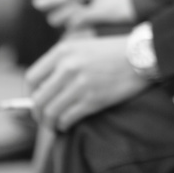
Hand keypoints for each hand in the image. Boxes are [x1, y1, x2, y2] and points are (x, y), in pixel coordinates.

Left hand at [26, 35, 147, 130]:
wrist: (142, 54)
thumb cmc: (114, 51)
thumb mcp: (83, 47)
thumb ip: (63, 63)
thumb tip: (44, 88)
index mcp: (63, 51)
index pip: (31, 78)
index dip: (31, 93)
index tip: (37, 100)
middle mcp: (67, 67)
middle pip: (38, 99)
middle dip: (38, 114)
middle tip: (43, 119)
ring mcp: (79, 84)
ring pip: (50, 113)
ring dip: (50, 123)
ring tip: (55, 124)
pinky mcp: (92, 100)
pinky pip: (67, 119)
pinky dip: (64, 125)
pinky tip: (68, 124)